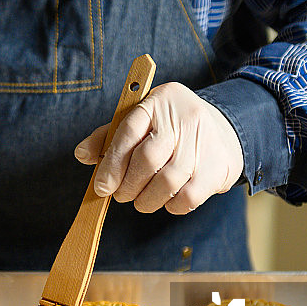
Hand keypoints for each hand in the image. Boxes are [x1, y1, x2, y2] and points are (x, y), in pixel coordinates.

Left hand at [74, 82, 243, 213]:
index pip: (128, 131)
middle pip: (148, 159)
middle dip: (128, 185)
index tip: (101, 187)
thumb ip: (108, 137)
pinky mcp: (219, 167)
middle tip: (121, 195)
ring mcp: (205, 142)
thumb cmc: (169, 129)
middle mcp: (184, 117)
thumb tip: (82, 154)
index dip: (112, 164)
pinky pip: (188, 197)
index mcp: (159, 100)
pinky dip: (171, 206)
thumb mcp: (140, 121)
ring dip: (146, 200)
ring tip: (140, 201)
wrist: (224, 130)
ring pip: (167, 182)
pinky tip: (166, 200)